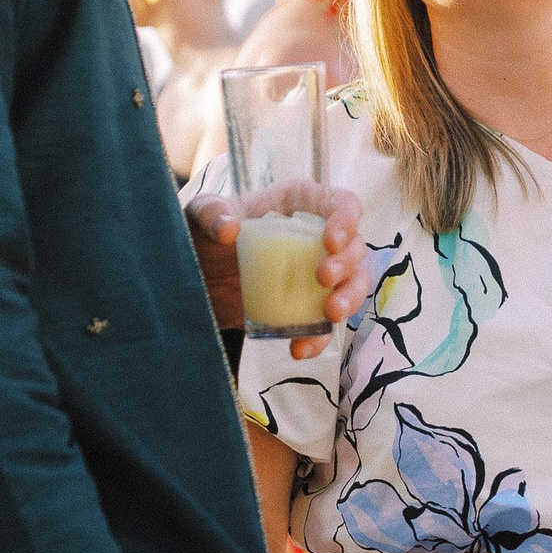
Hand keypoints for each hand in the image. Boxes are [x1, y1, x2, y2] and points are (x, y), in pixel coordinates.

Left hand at [186, 184, 372, 359]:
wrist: (196, 277)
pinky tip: (300, 348)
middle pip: (355, 247)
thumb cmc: (204, 233)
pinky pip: (325, 323)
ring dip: (350, 299)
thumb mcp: (200, 215)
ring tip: (331, 314)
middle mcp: (316, 237)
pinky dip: (318, 338)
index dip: (345, 220)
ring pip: (353, 284)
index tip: (329, 241)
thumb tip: (228, 229)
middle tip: (323, 279)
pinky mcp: (306, 307)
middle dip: (347, 265)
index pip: (341, 204)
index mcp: (300, 204)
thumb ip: (210, 213)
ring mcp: (315, 274)